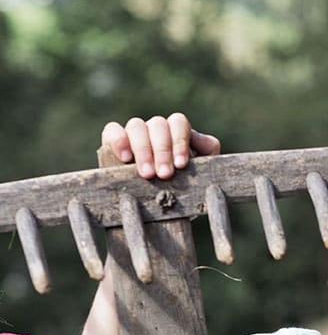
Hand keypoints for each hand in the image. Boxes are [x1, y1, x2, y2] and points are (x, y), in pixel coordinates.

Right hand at [102, 112, 221, 179]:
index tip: (181, 165)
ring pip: (137, 126)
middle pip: (158, 124)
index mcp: (177, 132)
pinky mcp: (115, 141)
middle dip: (162, 151)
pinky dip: (119, 140)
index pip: (178, 123)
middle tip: (164, 175)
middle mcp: (156, 129)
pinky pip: (112, 130)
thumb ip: (207, 156)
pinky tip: (124, 158)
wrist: (158, 211)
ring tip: (147, 175)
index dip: (179, 141)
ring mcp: (135, 133)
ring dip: (143, 150)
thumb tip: (206, 143)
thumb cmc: (183, 189)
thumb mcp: (200, 175)